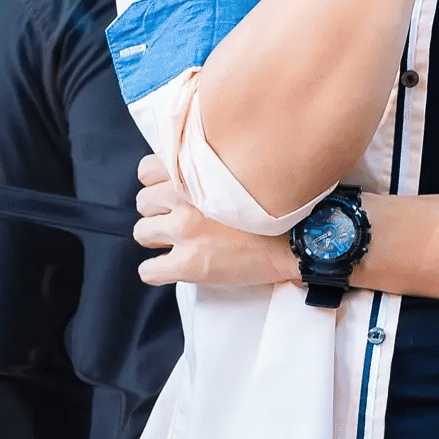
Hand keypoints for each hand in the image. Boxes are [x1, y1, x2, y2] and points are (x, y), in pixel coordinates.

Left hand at [133, 154, 297, 286]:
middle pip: (142, 202)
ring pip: (141, 233)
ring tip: (182, 243)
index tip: (173, 192)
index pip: (147, 170)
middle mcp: (184, 197)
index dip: (157, 183)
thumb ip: (208, 168)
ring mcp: (183, 231)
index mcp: (197, 171)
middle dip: (158, 211)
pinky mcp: (187, 264)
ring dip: (158, 238)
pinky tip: (175, 268)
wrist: (297, 238)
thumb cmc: (274, 204)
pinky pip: (148, 270)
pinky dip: (158, 271)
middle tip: (180, 219)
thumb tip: (182, 171)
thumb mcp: (240, 170)